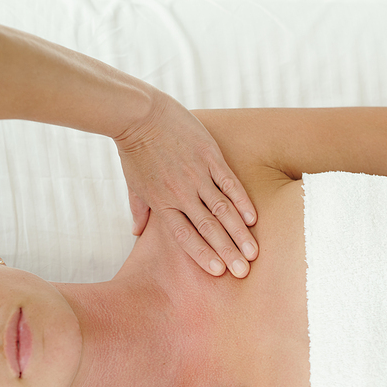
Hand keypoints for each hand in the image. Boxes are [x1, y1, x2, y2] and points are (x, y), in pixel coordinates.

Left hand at [115, 91, 258, 277]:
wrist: (138, 114)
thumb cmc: (134, 150)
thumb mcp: (133, 183)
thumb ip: (138, 210)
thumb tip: (136, 232)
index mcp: (163, 202)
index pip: (185, 235)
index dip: (203, 254)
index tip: (218, 272)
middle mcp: (181, 193)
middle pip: (208, 228)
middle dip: (227, 251)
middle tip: (243, 271)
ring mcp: (196, 174)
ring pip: (222, 209)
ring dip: (239, 232)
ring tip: (253, 252)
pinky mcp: (208, 155)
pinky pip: (228, 182)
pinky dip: (241, 200)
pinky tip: (253, 218)